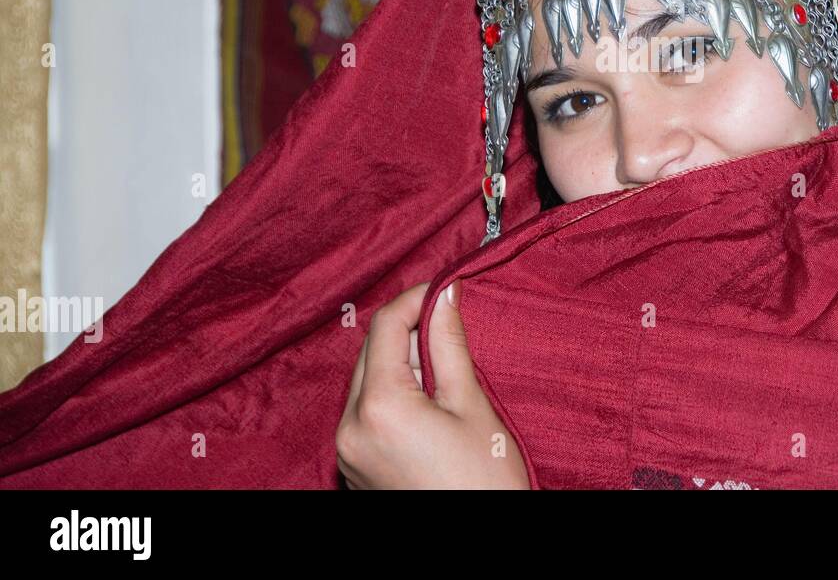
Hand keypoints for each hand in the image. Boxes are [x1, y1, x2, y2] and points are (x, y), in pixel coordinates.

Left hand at [336, 279, 530, 488]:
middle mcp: (350, 429)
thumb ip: (450, 345)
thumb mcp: (472, 405)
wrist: (481, 551)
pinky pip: (365, 413)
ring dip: (400, 364)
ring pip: (366, 382)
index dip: (416, 300)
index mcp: (379, 407)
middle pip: (370, 352)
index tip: (445, 290)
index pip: (384, 327)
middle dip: (407, 333)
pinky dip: (392, 395)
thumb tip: (445, 296)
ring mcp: (348, 453)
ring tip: (445, 375)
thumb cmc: (484, 483)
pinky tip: (430, 405)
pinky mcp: (354, 469)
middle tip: (449, 330)